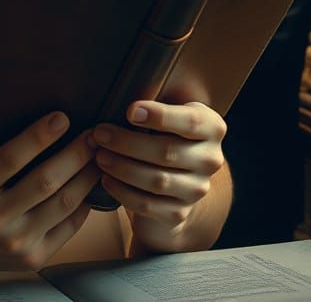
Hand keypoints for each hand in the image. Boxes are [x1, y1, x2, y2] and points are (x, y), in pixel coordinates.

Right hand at [0, 111, 99, 281]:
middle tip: (94, 133)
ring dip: (85, 176)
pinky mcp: (29, 259)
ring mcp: (13, 243)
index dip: (38, 136)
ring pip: (62, 204)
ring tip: (99, 156)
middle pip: (45, 181)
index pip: (10, 158)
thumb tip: (29, 113)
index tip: (62, 116)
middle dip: (76, 153)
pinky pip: (66, 229)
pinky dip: (83, 205)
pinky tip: (89, 186)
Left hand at [90, 100, 226, 252]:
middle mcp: (210, 159)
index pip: (190, 122)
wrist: (176, 178)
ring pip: (157, 180)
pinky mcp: (180, 212)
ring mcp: (197, 189)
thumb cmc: (163, 132)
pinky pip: (149, 204)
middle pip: (167, 151)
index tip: (129, 111)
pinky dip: (123, 192)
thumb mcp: (168, 113)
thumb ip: (153, 106)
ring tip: (99, 156)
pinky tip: (106, 179)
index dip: (160, 116)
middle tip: (99, 133)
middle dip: (127, 142)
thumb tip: (120, 98)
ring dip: (122, 167)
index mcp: (211, 127)